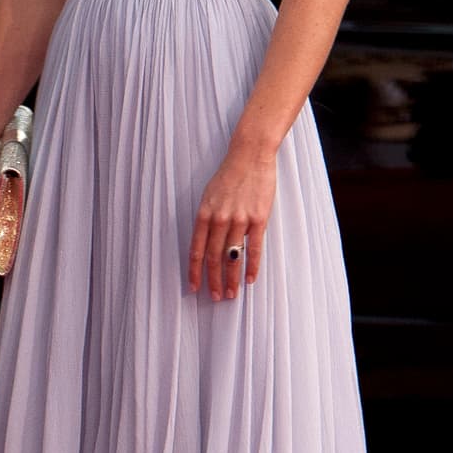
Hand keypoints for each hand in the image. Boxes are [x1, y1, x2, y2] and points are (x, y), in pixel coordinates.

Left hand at [187, 149, 276, 300]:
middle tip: (215, 297)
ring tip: (231, 294)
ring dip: (231, 278)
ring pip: (232, 256)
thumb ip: (207, 219)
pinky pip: (254, 248)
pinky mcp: (259, 218)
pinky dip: (251, 266)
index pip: (196, 250)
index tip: (194, 288)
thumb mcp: (209, 196)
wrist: (250, 155)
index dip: (194, 271)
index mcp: (204, 214)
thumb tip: (204, 242)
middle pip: (213, 257)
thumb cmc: (229, 175)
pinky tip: (249, 279)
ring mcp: (240, 219)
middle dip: (213, 280)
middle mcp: (219, 219)